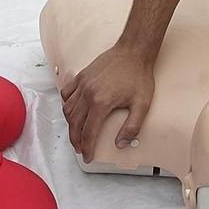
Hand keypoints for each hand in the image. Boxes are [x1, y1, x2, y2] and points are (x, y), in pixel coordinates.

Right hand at [61, 43, 155, 160]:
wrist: (134, 51)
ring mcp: (83, 83)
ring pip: (68, 109)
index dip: (87, 148)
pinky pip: (66, 92)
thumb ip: (132, 127)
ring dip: (70, 124)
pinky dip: (66, 104)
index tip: (88, 157)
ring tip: (75, 133)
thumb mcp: (142, 105)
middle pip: (75, 124)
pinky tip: (71, 110)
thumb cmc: (139, 76)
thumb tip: (120, 144)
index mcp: (101, 103)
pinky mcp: (82, 75)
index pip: (89, 132)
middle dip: (76, 140)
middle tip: (80, 149)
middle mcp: (88, 94)